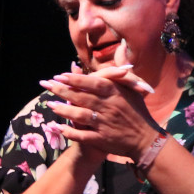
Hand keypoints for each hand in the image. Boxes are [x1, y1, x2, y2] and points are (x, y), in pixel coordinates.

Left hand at [40, 56, 160, 161]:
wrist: (146, 139)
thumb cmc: (137, 112)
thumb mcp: (132, 90)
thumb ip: (119, 74)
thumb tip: (112, 54)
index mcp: (116, 93)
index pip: (92, 83)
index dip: (75, 79)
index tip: (60, 76)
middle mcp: (109, 107)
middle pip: (82, 97)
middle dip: (62, 91)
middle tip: (48, 85)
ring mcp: (105, 124)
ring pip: (80, 115)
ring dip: (64, 110)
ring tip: (51, 105)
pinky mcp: (102, 139)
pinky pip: (83, 136)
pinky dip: (70, 132)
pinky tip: (58, 128)